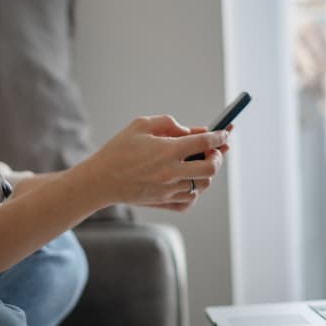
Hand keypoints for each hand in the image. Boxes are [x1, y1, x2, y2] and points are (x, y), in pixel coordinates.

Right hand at [74, 115, 229, 211]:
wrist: (100, 180)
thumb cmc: (118, 150)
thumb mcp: (140, 125)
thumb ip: (168, 123)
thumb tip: (190, 132)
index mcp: (166, 150)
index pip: (204, 143)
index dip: (219, 135)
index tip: (225, 131)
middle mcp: (171, 172)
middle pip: (210, 168)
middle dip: (218, 157)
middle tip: (214, 150)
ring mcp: (168, 190)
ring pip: (203, 185)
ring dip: (207, 173)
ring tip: (200, 163)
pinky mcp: (164, 202)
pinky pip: (189, 200)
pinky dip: (194, 191)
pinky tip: (187, 181)